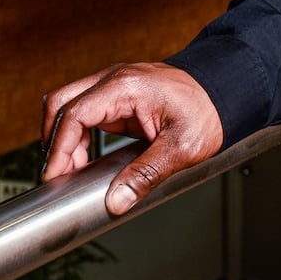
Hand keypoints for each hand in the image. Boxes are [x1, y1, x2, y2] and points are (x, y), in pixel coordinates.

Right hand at [40, 62, 224, 215]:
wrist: (227, 91)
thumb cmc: (209, 111)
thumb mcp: (182, 147)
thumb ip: (146, 174)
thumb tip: (117, 200)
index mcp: (126, 86)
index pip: (75, 113)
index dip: (59, 147)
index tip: (54, 175)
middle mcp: (115, 79)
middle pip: (61, 102)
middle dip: (53, 139)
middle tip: (58, 174)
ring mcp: (116, 85)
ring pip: (70, 105)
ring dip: (64, 137)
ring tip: (72, 171)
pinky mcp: (120, 96)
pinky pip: (87, 111)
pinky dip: (78, 134)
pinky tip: (85, 158)